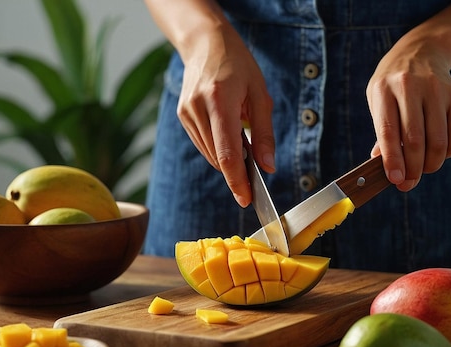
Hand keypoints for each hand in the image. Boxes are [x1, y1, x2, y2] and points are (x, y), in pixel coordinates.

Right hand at [177, 26, 274, 206]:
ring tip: (242, 142)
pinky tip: (227, 135)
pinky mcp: (182, 116)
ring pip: (209, 155)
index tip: (246, 199)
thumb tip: (268, 166)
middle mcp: (198, 108)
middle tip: (254, 171)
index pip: (227, 154)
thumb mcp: (260, 95)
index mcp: (220, 101)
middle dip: (237, 172)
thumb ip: (264, 133)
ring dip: (227, 160)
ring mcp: (186, 113)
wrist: (205, 42)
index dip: (237, 181)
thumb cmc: (237, 65)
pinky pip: (202, 144)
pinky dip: (217, 149)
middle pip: (217, 158)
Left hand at [366, 35, 450, 191]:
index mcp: (384, 90)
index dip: (392, 160)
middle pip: (415, 140)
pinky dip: (448, 154)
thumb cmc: (393, 86)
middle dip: (412, 169)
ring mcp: (437, 90)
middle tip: (408, 183)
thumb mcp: (378, 101)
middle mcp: (411, 87)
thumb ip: (382, 132)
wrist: (420, 52)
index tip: (396, 180)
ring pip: (438, 141)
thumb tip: (384, 165)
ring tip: (423, 169)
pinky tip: (438, 153)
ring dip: (431, 165)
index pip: (388, 132)